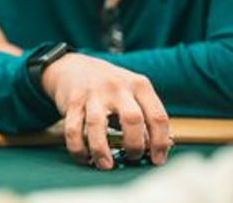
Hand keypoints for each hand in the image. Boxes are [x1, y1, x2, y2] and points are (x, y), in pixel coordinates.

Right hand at [41, 53, 171, 169]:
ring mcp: (93, 93)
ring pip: (97, 124)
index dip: (160, 143)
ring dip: (101, 150)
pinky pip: (73, 129)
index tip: (156, 160)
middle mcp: (117, 87)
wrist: (74, 67)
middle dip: (134, 145)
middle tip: (131, 157)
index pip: (157, 117)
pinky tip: (83, 157)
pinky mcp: (72, 101)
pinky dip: (77, 147)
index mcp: (139, 85)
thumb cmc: (110, 87)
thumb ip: (145, 117)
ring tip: (106, 165)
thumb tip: (156, 148)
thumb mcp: (133, 92)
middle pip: (132, 119)